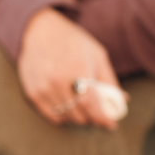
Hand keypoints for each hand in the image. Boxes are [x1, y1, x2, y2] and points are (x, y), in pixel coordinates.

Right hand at [18, 8, 123, 129]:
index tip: (111, 124)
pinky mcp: (32, 92)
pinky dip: (62, 116)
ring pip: (65, 117)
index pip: (90, 104)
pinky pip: (50, 114)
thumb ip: (109, 80)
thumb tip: (123, 101)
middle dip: (92, 117)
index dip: (102, 118)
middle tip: (99, 114)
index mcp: (77, 70)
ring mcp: (43, 88)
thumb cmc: (73, 41)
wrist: (39, 30)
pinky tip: (69, 109)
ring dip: (78, 117)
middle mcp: (57, 81)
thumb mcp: (97, 55)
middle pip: (78, 114)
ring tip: (85, 109)